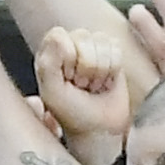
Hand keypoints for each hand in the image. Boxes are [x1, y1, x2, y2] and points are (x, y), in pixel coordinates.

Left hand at [33, 20, 133, 164]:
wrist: (99, 128)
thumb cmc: (72, 113)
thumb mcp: (52, 92)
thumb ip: (49, 64)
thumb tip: (59, 36)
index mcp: (49, 52)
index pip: (60, 36)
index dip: (66, 59)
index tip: (66, 80)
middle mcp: (69, 45)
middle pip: (82, 37)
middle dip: (85, 67)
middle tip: (81, 86)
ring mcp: (91, 47)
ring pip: (101, 42)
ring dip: (100, 71)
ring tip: (93, 86)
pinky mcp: (111, 53)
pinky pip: (116, 49)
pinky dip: (113, 70)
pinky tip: (105, 82)